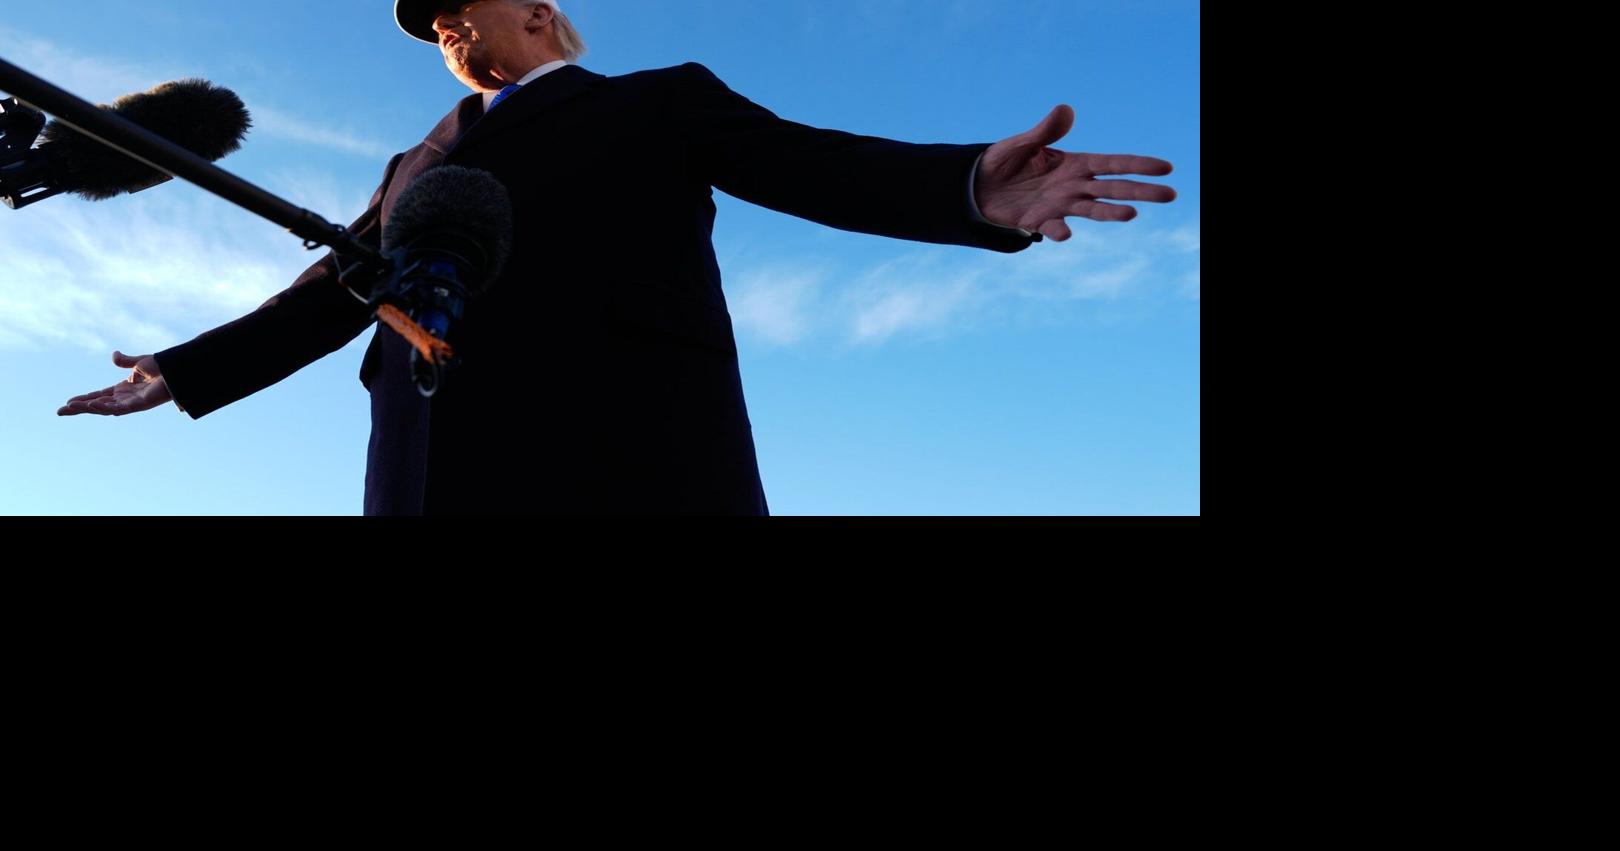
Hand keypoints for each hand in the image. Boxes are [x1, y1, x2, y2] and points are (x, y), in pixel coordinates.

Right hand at [58, 350, 173, 415]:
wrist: (179, 369)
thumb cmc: (165, 367)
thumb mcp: (140, 362)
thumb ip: (125, 361)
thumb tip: (114, 355)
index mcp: (124, 389)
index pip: (99, 395)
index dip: (84, 399)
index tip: (68, 402)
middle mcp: (126, 398)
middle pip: (98, 405)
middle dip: (79, 408)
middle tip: (60, 411)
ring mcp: (132, 403)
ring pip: (105, 409)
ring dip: (87, 408)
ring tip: (70, 408)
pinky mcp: (140, 405)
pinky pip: (119, 408)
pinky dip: (105, 407)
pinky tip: (92, 405)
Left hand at [975, 105, 1176, 240]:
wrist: (977, 187)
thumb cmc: (1003, 161)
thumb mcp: (1022, 143)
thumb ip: (1045, 130)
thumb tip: (1066, 110)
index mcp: (1074, 163)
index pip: (1113, 163)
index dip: (1139, 165)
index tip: (1166, 168)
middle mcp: (1074, 186)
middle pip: (1115, 188)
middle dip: (1142, 191)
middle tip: (1171, 194)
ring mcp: (1060, 205)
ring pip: (1093, 209)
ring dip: (1111, 212)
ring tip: (1131, 214)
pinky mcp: (1040, 222)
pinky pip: (1054, 229)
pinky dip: (1060, 231)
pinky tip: (1065, 233)